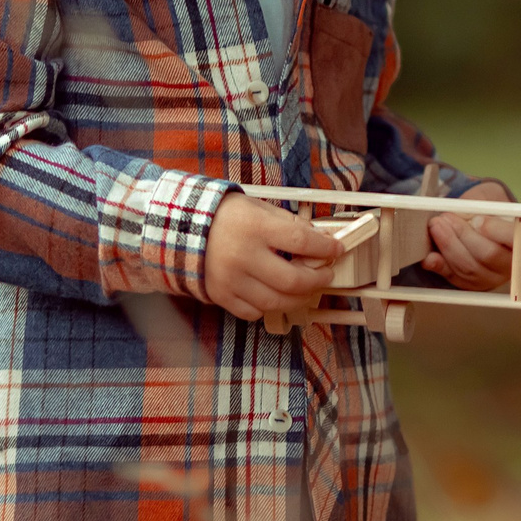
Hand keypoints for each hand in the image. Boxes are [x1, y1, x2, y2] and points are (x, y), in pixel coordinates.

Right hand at [203, 194, 338, 320]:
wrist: (183, 227)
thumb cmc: (227, 216)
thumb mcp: (260, 208)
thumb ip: (290, 225)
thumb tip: (320, 240)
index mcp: (255, 227)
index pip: (302, 242)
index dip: (326, 248)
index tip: (337, 249)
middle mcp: (243, 256)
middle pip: (293, 281)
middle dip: (317, 280)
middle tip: (325, 274)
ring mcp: (231, 279)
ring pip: (277, 302)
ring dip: (299, 298)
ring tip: (306, 288)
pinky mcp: (221, 296)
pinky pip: (254, 312)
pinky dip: (270, 306)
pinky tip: (275, 294)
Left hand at [421, 180, 514, 290]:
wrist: (484, 223)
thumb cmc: (488, 210)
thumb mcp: (488, 200)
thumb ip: (480, 204)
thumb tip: (461, 213)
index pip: (514, 237)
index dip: (495, 230)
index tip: (477, 219)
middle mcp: (511, 263)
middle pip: (488, 255)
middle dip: (462, 235)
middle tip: (445, 219)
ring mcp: (492, 278)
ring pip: (469, 268)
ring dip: (448, 247)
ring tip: (436, 227)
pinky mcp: (473, 285)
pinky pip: (456, 278)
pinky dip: (440, 266)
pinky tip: (429, 258)